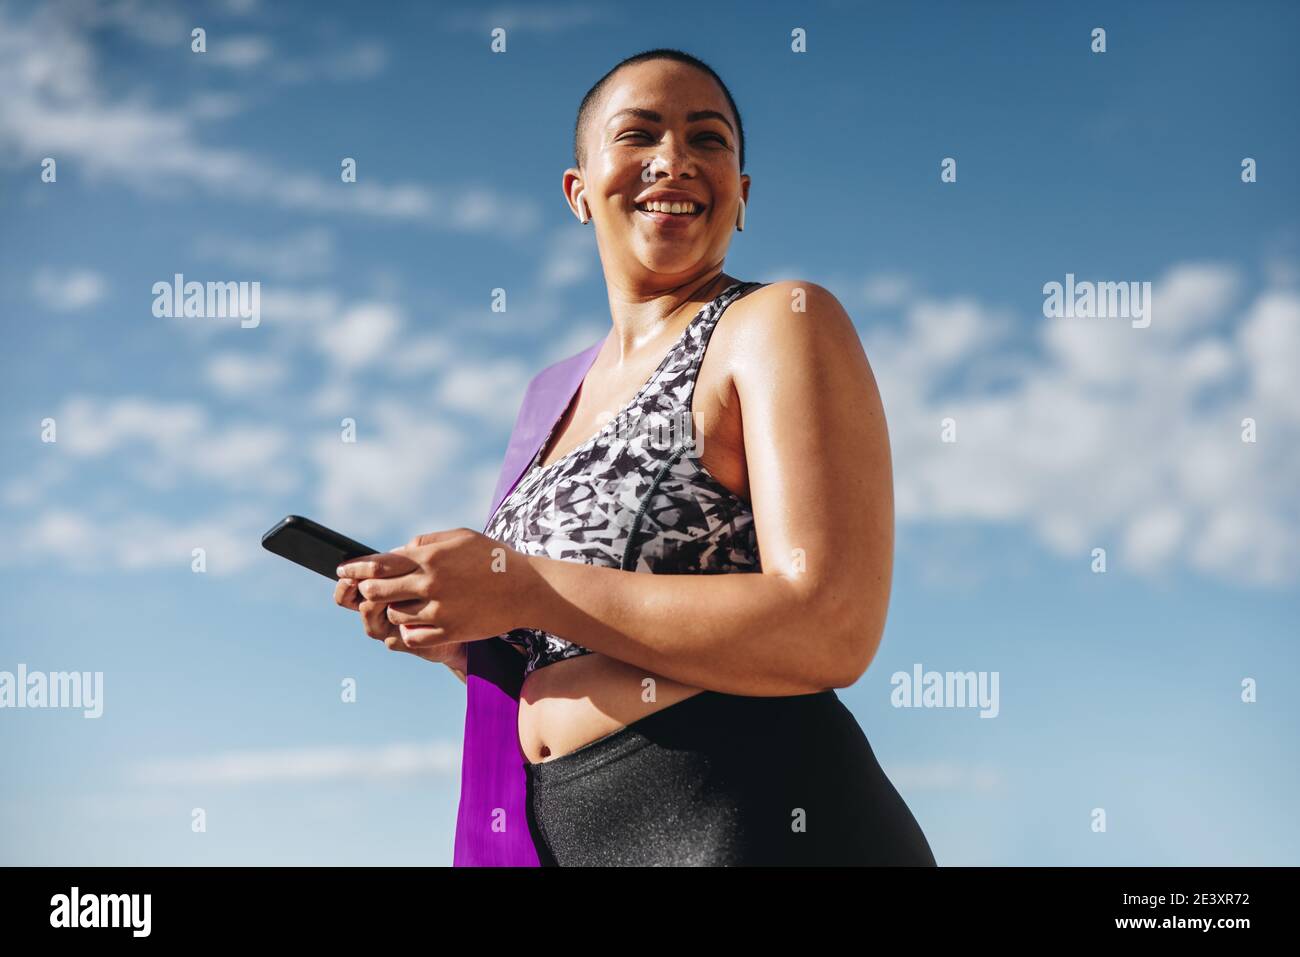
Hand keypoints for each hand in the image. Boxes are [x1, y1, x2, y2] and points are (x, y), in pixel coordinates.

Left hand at [336, 528, 529, 652]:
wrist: (527, 589)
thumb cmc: (494, 559)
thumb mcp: (461, 537)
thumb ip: (427, 542)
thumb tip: (399, 551)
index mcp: (430, 557)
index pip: (379, 563)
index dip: (356, 568)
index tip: (343, 570)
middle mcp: (430, 583)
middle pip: (378, 591)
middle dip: (368, 590)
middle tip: (367, 590)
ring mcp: (438, 610)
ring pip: (393, 615)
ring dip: (393, 610)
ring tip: (404, 604)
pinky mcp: (448, 631)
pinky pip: (411, 636)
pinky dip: (409, 629)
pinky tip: (417, 621)